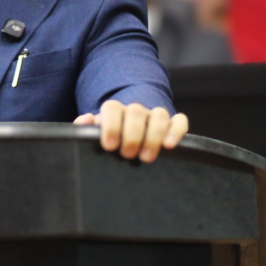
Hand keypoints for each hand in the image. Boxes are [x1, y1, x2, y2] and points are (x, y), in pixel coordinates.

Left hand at [73, 100, 188, 162]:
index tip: (109, 145)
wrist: (129, 141)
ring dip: (154, 135)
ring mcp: (155, 117)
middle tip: (127, 154)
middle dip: (132, 134)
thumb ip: (87, 129)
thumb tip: (84, 121)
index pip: (113, 108)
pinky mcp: (173, 125)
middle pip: (136, 111)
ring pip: (159, 114)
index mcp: (116, 111)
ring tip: (146, 157)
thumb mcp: (97, 137)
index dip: (111, 125)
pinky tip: (170, 145)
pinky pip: (180, 121)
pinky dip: (176, 130)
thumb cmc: (112, 141)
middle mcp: (136, 111)